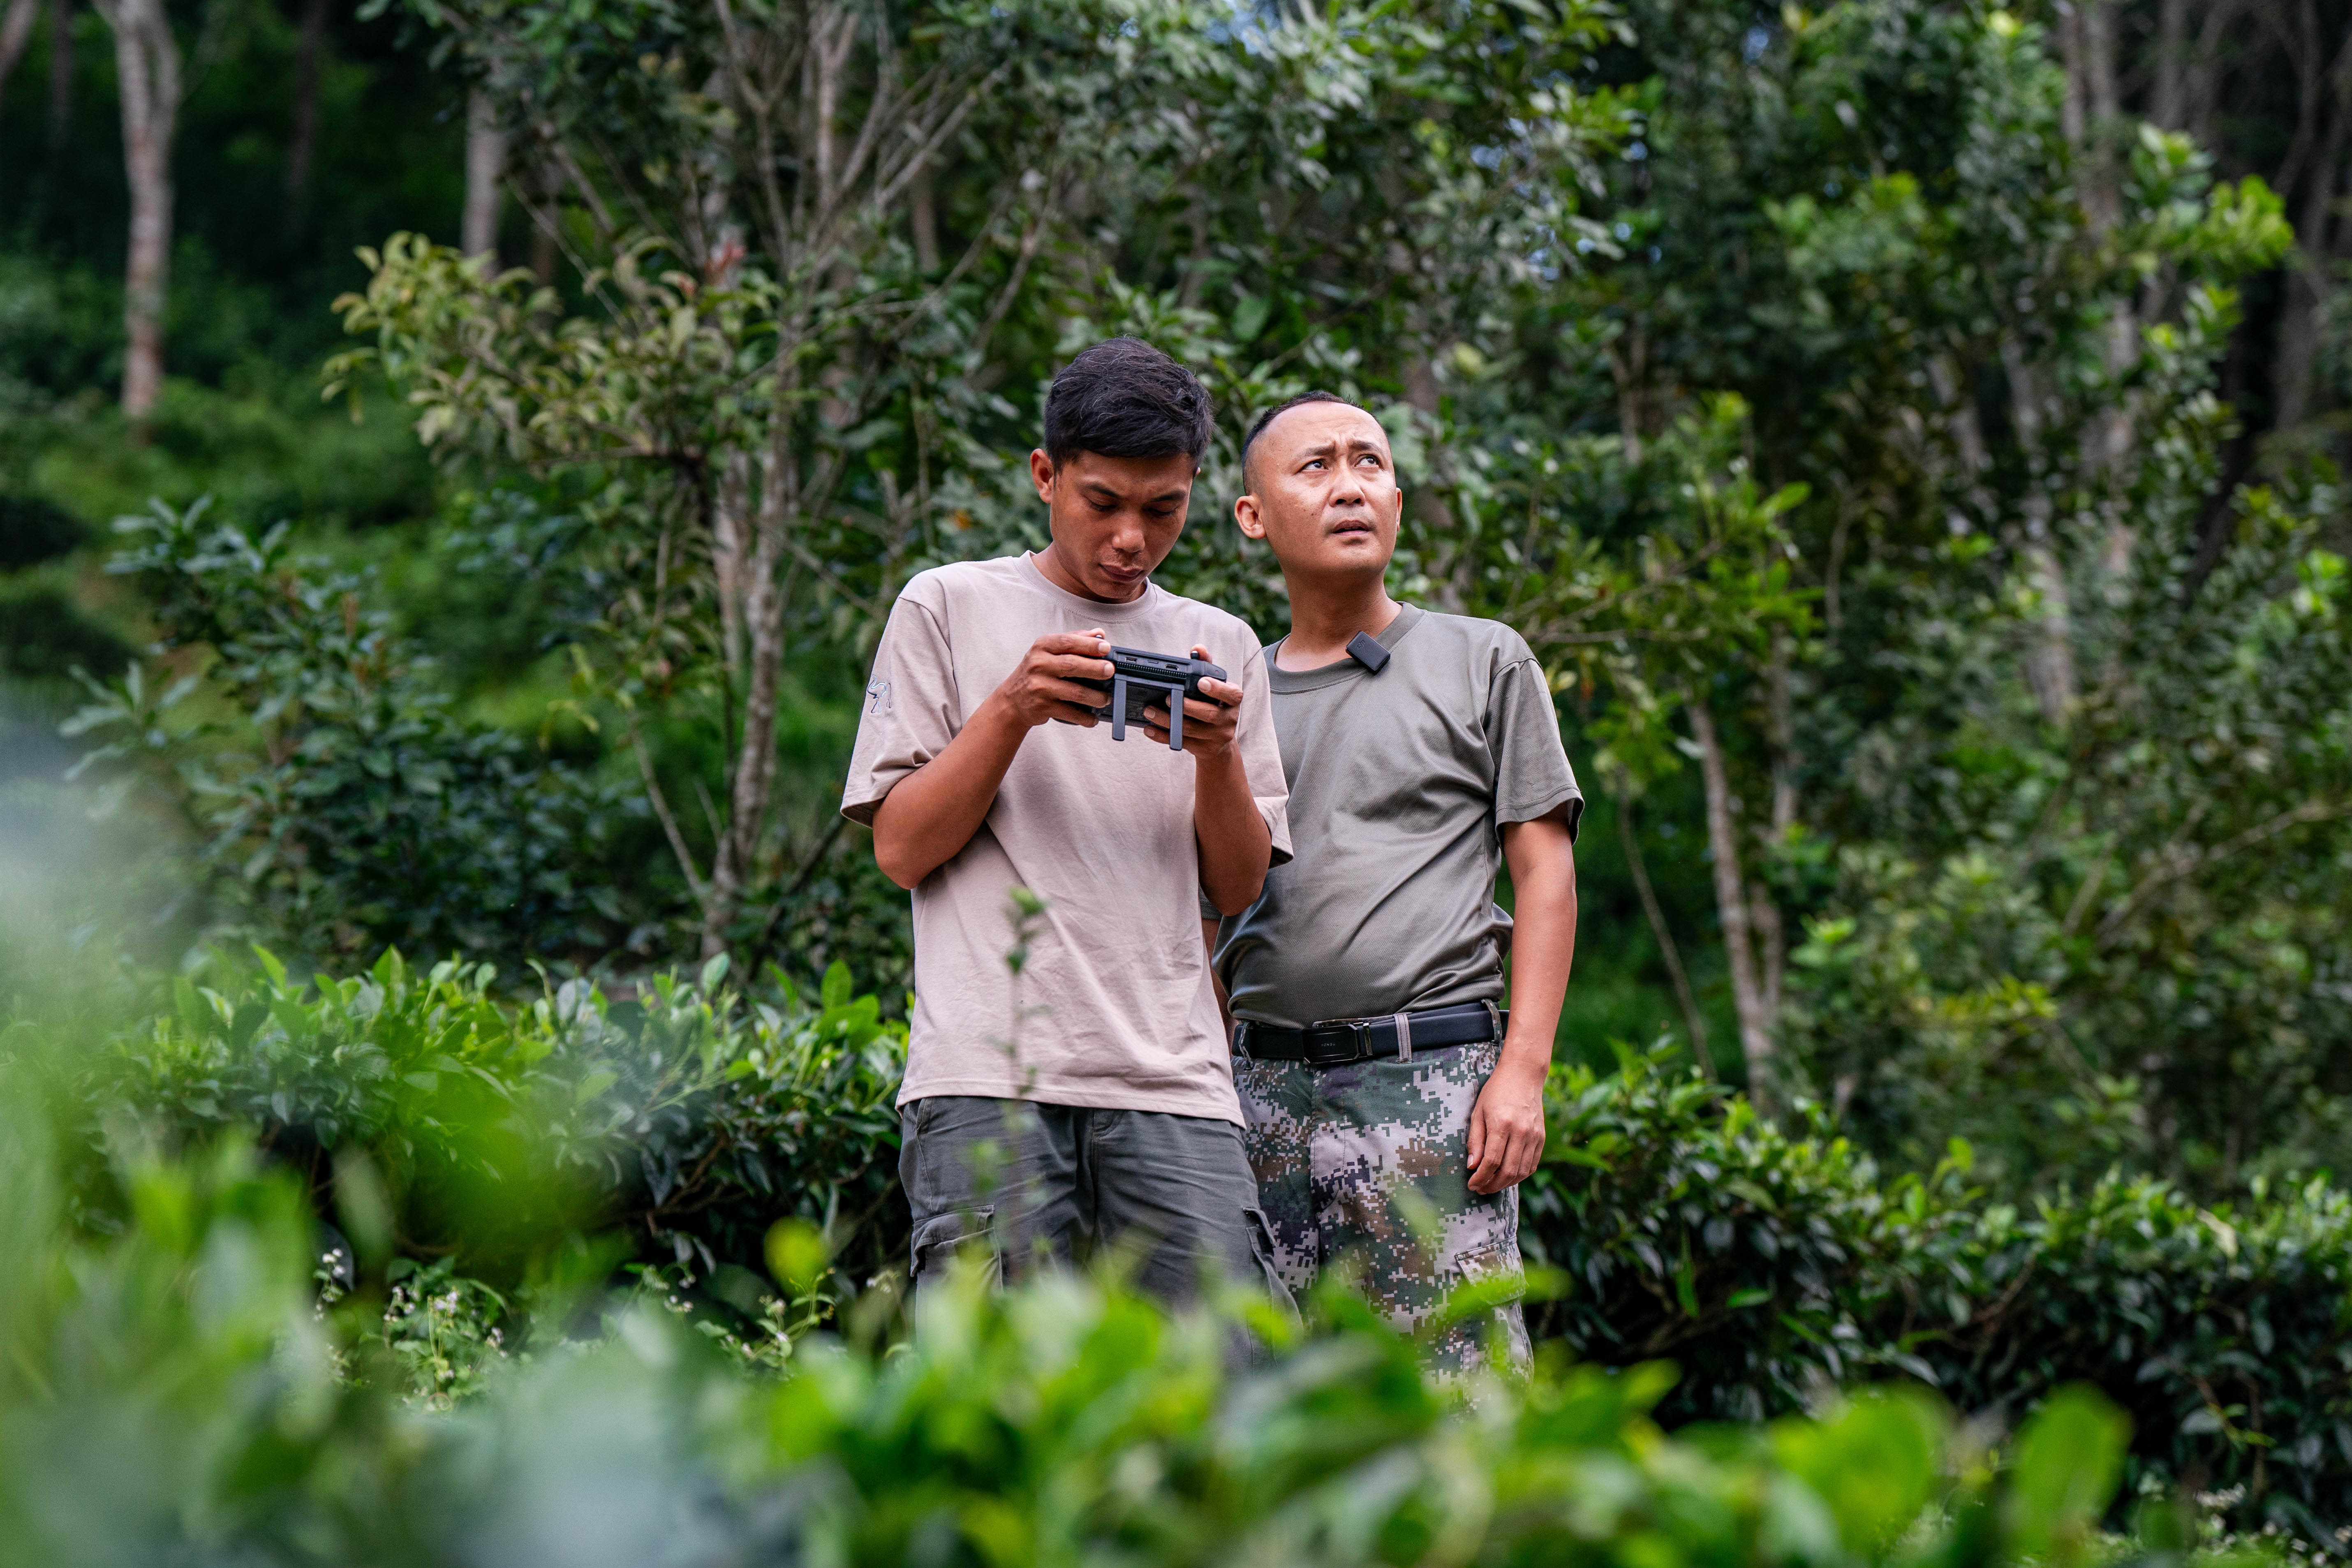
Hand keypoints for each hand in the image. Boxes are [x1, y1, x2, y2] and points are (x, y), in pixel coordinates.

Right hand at [994, 629, 1113, 729]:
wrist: (1012, 701)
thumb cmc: (1035, 673)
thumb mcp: (1048, 651)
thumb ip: (1073, 640)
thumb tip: (1099, 633)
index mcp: (1042, 647)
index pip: (1067, 641)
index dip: (1089, 644)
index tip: (1106, 646)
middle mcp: (1039, 665)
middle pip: (1072, 665)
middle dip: (1095, 668)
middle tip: (1110, 671)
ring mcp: (1040, 687)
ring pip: (1075, 691)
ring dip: (1095, 697)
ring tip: (1106, 698)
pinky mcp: (1043, 707)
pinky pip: (1070, 712)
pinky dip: (1085, 717)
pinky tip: (1093, 718)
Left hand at [1142, 644, 1242, 761]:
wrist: (1218, 741)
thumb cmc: (1213, 705)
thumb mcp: (1214, 686)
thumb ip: (1206, 665)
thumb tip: (1197, 649)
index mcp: (1232, 701)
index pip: (1231, 694)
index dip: (1217, 689)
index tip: (1201, 682)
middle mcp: (1228, 719)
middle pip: (1209, 715)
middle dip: (1187, 707)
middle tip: (1167, 698)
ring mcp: (1217, 737)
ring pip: (1191, 730)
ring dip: (1168, 720)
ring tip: (1149, 710)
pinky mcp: (1203, 749)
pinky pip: (1181, 743)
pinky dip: (1163, 736)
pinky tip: (1149, 729)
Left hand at [1466, 1052, 1546, 1193]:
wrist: (1523, 1075)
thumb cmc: (1496, 1092)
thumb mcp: (1478, 1112)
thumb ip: (1475, 1141)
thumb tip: (1472, 1167)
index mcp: (1502, 1124)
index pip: (1491, 1161)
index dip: (1480, 1178)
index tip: (1471, 1184)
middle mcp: (1521, 1131)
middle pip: (1508, 1171)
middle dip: (1492, 1185)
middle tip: (1480, 1189)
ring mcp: (1534, 1135)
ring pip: (1522, 1172)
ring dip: (1505, 1184)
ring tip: (1491, 1185)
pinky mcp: (1541, 1138)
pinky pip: (1532, 1165)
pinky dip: (1520, 1175)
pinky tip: (1507, 1176)